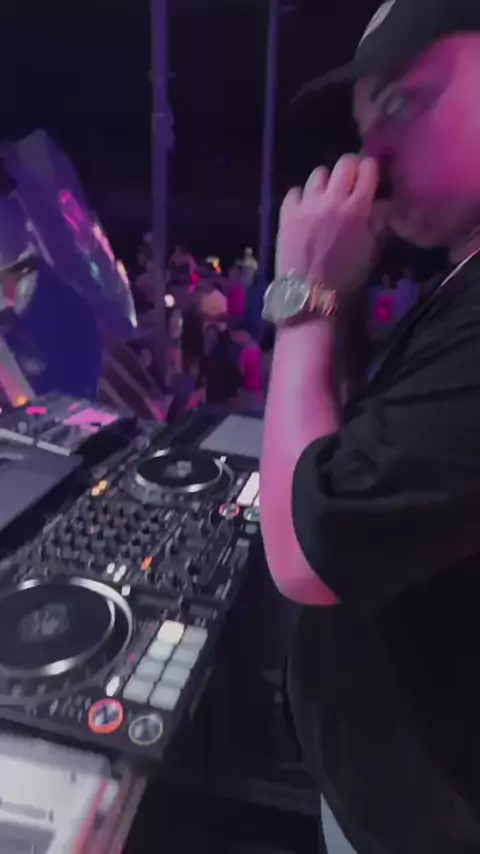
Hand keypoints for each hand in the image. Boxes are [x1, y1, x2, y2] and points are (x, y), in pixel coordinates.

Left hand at [276, 155, 386, 294]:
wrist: (309, 296)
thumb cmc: (345, 278)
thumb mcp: (371, 251)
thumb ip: (378, 222)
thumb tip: (382, 202)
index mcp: (358, 209)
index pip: (368, 168)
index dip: (370, 170)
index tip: (369, 179)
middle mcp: (332, 200)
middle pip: (343, 163)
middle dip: (349, 170)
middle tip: (348, 184)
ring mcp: (307, 205)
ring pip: (318, 174)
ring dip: (325, 183)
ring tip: (325, 199)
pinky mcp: (286, 213)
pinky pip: (295, 191)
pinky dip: (301, 197)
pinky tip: (305, 211)